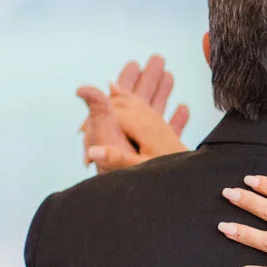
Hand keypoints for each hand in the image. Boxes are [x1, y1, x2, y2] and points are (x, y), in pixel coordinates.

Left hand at [77, 55, 189, 172]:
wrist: (129, 205)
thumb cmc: (113, 171)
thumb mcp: (105, 134)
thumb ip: (98, 110)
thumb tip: (83, 88)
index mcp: (115, 126)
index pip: (120, 97)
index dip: (128, 79)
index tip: (137, 62)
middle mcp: (128, 136)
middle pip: (140, 102)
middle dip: (149, 82)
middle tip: (159, 60)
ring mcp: (143, 148)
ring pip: (155, 115)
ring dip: (162, 96)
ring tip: (170, 77)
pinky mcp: (158, 160)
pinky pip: (169, 135)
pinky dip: (175, 120)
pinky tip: (184, 108)